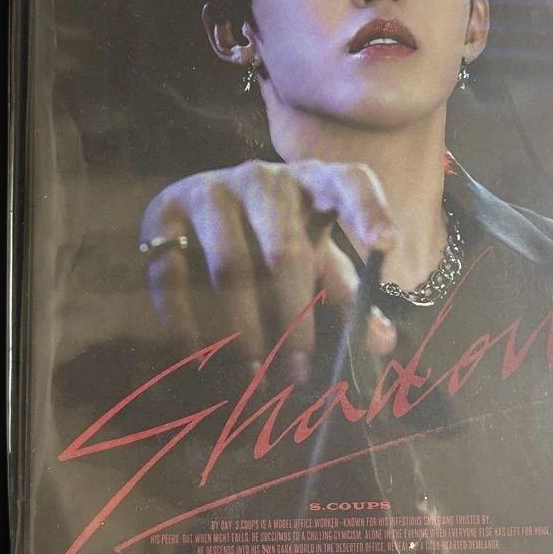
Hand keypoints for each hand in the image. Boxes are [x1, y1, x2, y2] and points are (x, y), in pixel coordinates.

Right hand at [140, 159, 397, 381]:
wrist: (199, 206)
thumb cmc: (275, 235)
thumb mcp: (316, 256)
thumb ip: (348, 294)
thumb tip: (383, 344)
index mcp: (314, 181)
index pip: (350, 182)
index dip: (370, 210)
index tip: (387, 246)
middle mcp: (264, 179)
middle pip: (284, 250)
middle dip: (295, 317)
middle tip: (298, 372)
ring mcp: (211, 190)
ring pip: (230, 266)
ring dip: (244, 328)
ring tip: (254, 375)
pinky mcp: (164, 212)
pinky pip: (173, 273)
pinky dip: (184, 320)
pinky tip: (196, 355)